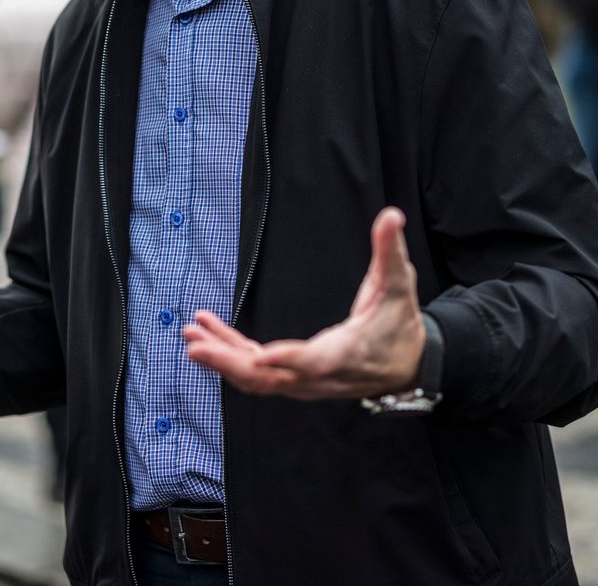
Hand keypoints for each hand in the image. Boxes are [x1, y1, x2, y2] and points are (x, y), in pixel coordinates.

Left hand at [182, 207, 424, 399]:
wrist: (406, 365)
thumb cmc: (399, 323)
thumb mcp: (399, 284)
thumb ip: (389, 250)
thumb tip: (391, 214)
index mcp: (348, 353)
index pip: (315, 361)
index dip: (289, 359)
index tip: (259, 356)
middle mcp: (320, 376)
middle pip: (270, 378)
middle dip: (231, 362)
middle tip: (196, 344)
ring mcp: (304, 382)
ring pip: (256, 378)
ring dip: (222, 357)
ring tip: (191, 335)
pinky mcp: (293, 377)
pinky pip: (255, 371)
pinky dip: (230, 353)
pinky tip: (206, 334)